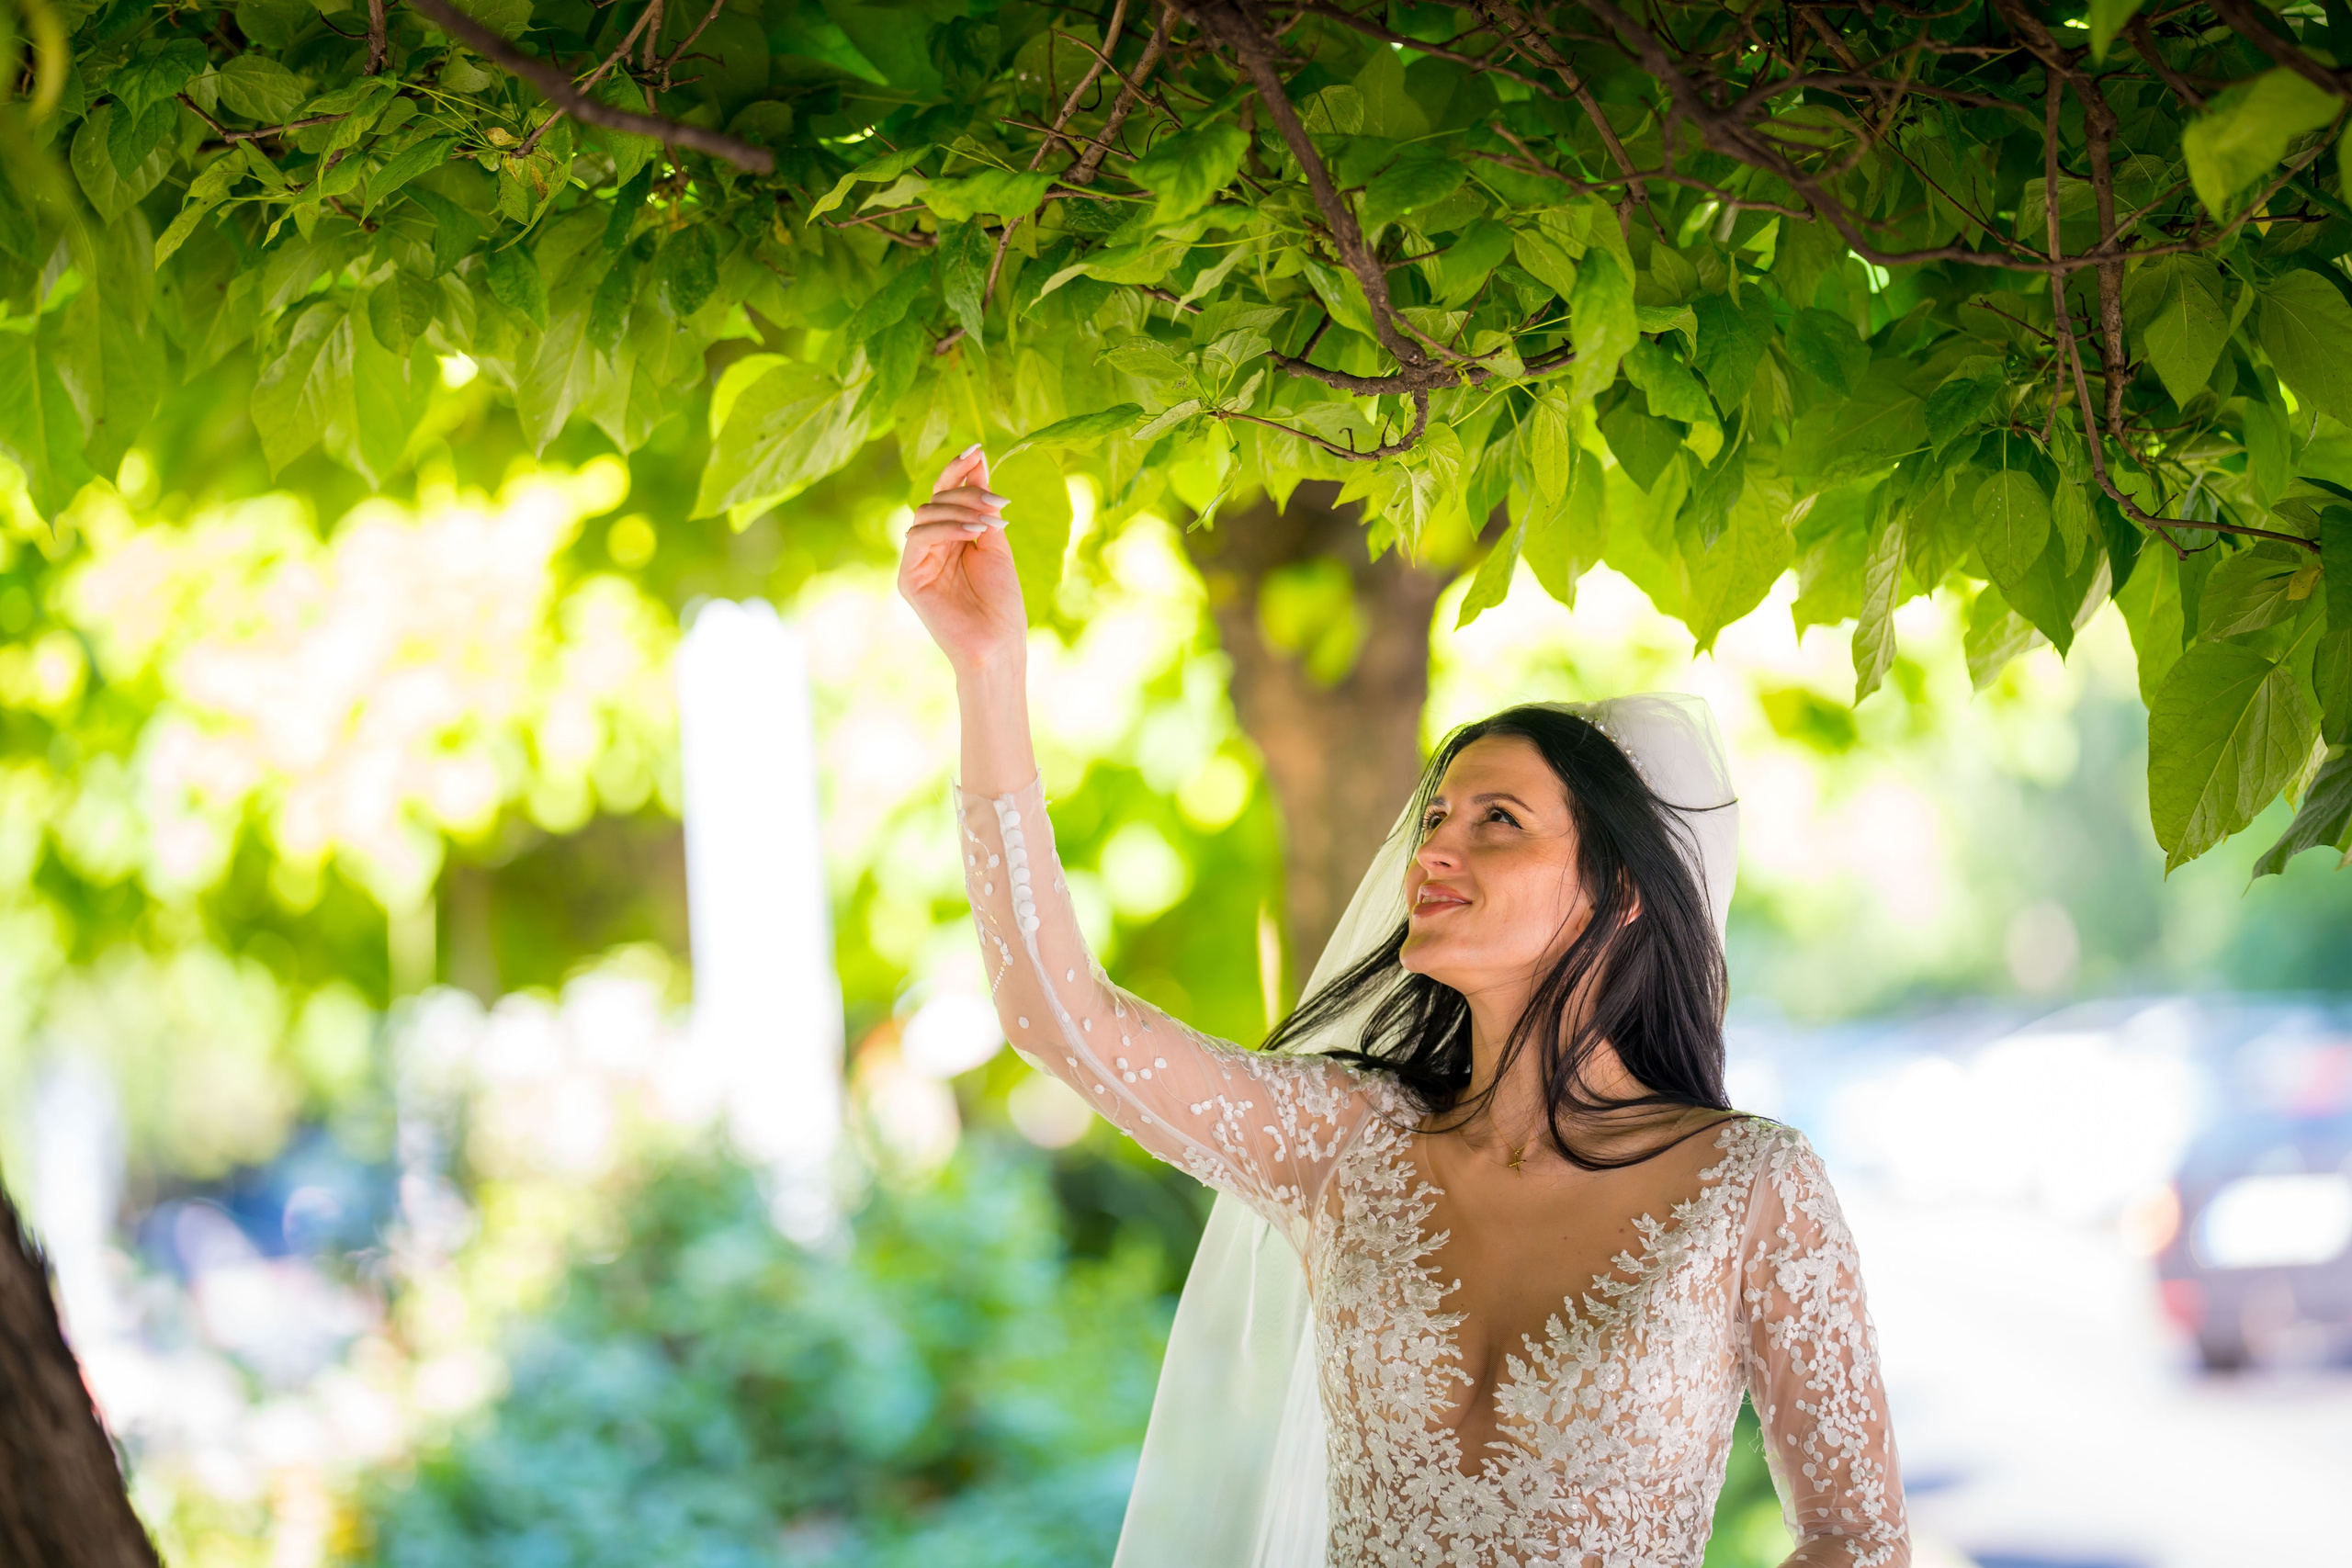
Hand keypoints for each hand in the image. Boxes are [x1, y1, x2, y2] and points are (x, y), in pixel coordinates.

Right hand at [896, 443, 1025, 676]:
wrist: (999, 645)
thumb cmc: (1002, 603)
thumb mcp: (996, 544)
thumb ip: (983, 505)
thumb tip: (978, 460)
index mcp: (949, 539)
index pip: (945, 495)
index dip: (958, 470)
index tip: (978, 449)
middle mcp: (929, 548)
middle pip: (935, 499)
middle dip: (966, 492)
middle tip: (998, 500)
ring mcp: (916, 563)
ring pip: (926, 514)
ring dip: (961, 509)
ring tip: (993, 520)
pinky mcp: (909, 579)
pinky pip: (919, 538)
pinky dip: (947, 529)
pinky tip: (975, 533)